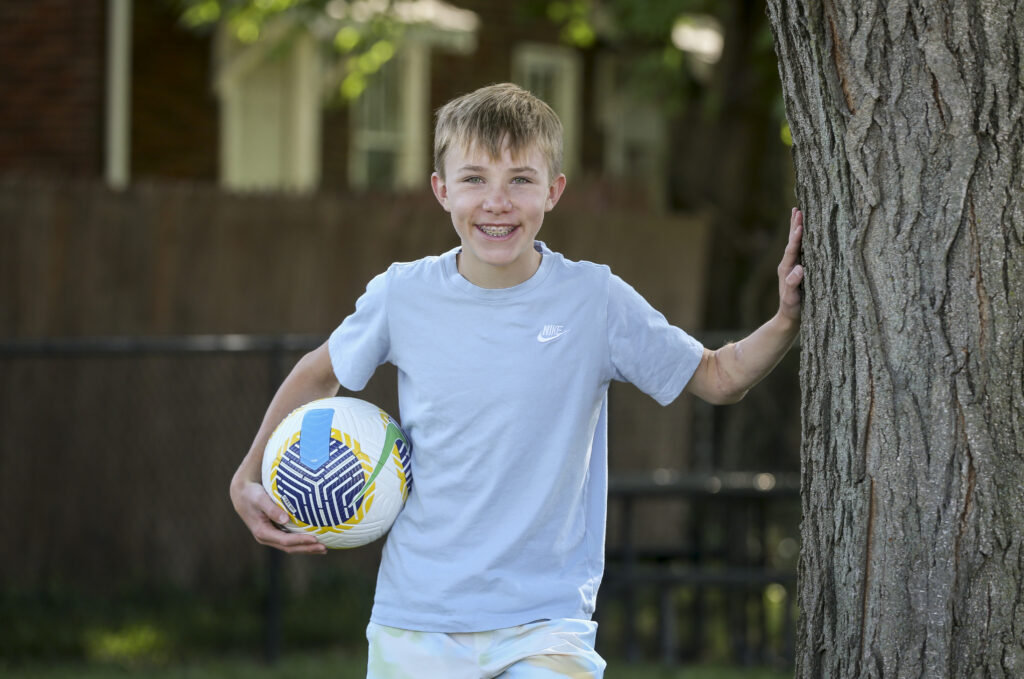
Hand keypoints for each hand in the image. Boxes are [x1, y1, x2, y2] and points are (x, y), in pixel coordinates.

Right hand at [232, 480, 326, 554]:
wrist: (242, 494)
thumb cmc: (252, 494)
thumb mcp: (260, 499)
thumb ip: (272, 509)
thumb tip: (285, 520)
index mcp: (262, 532)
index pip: (285, 540)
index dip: (301, 541)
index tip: (315, 539)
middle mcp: (266, 538)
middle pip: (289, 548)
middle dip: (307, 548)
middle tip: (324, 548)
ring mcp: (271, 536)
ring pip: (290, 546)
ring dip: (306, 548)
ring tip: (323, 548)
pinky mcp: (274, 532)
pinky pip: (290, 540)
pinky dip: (302, 542)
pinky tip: (314, 541)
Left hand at [777, 207, 803, 321]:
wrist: (789, 318)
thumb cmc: (792, 309)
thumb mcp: (792, 299)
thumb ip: (794, 285)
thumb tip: (799, 269)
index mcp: (786, 269)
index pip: (792, 249)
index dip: (796, 236)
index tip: (800, 223)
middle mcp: (788, 264)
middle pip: (791, 241)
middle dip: (795, 225)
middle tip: (797, 208)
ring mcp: (792, 266)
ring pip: (795, 243)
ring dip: (797, 228)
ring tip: (799, 212)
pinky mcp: (798, 269)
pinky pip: (801, 249)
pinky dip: (803, 238)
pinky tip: (808, 232)